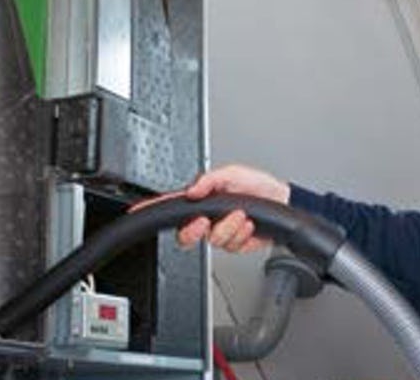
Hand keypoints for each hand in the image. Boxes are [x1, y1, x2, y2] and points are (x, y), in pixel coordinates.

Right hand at [131, 164, 289, 253]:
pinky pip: (231, 246)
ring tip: (242, 215)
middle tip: (205, 221)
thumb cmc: (258, 185)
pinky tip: (249, 225)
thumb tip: (192, 189)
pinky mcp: (235, 243)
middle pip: (185, 234)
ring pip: (212, 240)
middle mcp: (208, 217)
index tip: (137, 210)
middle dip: (194, 230)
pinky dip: (242, 234)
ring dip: (230, 227)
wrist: (282, 204)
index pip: (172, 204)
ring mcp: (220, 231)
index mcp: (202, 199)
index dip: (152, 208)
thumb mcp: (233, 174)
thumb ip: (210, 180)